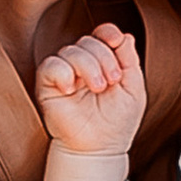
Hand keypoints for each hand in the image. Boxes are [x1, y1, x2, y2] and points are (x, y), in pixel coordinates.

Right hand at [35, 19, 146, 157]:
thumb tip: (124, 35)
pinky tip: (71, 89)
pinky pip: (51, 65)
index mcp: (102, 62)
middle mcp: (82, 65)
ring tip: (97, 88)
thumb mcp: (133, 88)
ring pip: (71, 50)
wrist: (100, 148)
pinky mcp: (48, 86)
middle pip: (88, 41)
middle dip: (104, 58)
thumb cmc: (117, 122)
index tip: (117, 41)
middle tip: (112, 82)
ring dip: (88, 66)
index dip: (108, 33)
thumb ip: (129, 60)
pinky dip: (63, 73)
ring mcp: (65, 74)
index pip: (101, 35)